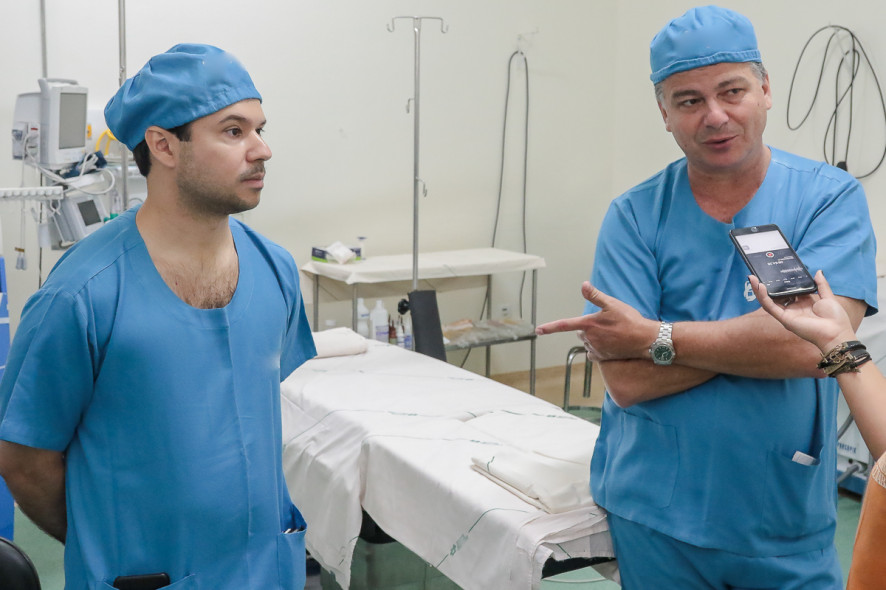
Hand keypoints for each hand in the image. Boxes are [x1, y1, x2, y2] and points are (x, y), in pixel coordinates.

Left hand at [536, 282, 657, 361]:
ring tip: (611, 333)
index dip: (550, 327)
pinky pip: (592, 353)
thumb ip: (596, 296)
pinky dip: (597, 348)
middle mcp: (589, 338)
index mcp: (588, 324)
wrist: (645, 340)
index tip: (538, 330)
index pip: (564, 325)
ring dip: (593, 338)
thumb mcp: (613, 304)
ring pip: (587, 342)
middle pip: (580, 332)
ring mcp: (595, 349)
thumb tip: (583, 285)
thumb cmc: (630, 320)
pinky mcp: (602, 357)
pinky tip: (609, 344)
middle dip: (587, 327)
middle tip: (605, 323)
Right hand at [750, 270, 856, 352]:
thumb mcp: (827, 296)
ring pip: (769, 301)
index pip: (788, 291)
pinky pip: (770, 307)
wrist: (836, 332)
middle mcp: (793, 309)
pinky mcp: (784, 319)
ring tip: (752, 279)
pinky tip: (760, 287)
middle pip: (776, 296)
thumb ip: (821, 284)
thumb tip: (818, 271)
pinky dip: (763, 297)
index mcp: (803, 303)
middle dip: (767, 285)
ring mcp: (787, 314)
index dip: (781, 282)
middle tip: (759, 274)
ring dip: (759, 290)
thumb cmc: (835, 318)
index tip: (776, 272)